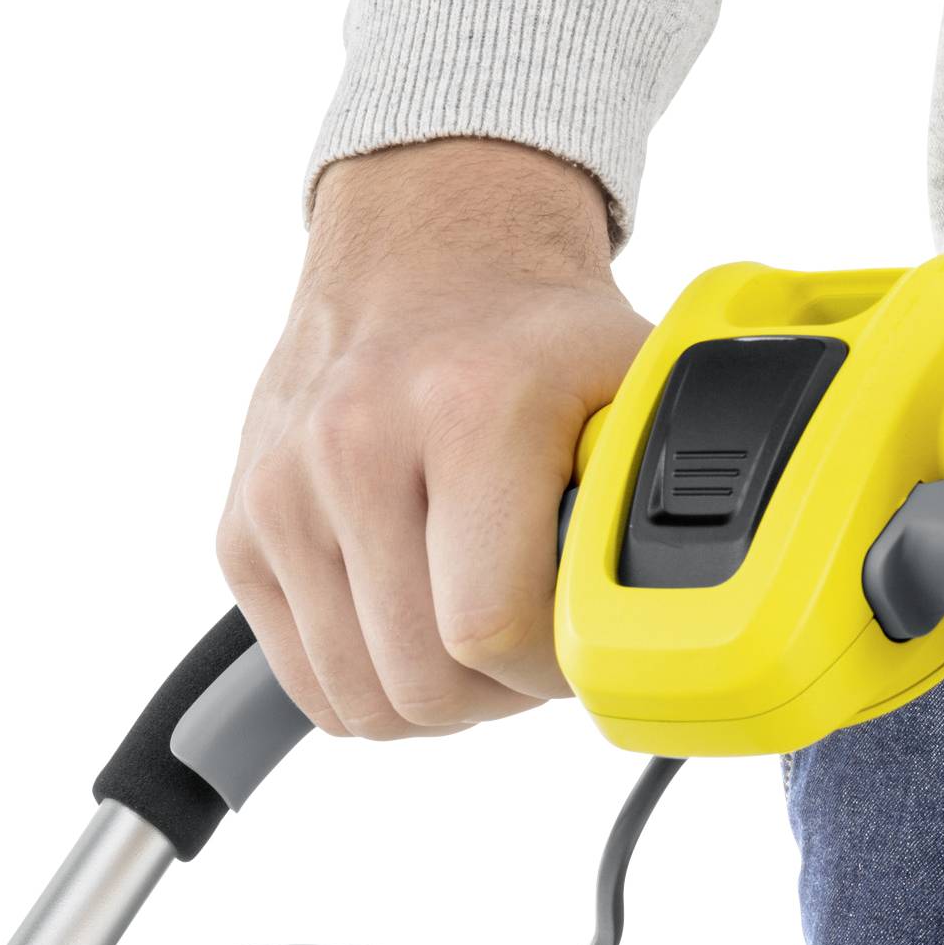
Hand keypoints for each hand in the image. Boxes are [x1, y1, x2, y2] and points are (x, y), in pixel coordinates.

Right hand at [218, 139, 650, 737]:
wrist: (426, 246)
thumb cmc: (537, 333)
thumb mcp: (634, 381)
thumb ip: (670, 482)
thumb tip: (701, 593)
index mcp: (469, 408)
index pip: (491, 629)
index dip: (552, 670)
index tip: (580, 642)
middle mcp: (357, 443)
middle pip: (421, 681)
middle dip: (496, 694)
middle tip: (533, 643)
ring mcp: (284, 489)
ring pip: (360, 698)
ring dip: (433, 696)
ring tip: (477, 630)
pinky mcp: (242, 528)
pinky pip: (306, 679)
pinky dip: (367, 680)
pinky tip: (416, 624)